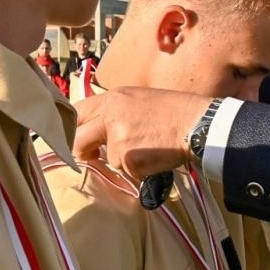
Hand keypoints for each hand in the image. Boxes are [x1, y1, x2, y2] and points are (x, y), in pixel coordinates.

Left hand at [72, 88, 210, 179]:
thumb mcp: (138, 99)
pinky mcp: (129, 159)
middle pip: (77, 139)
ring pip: (108, 159)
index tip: (72, 138)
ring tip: (148, 149)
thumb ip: (114, 112)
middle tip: (92, 155)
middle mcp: (110, 116)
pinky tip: (156, 158)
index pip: (76, 112)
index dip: (70, 128)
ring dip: (124, 161)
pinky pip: (128, 171)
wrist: (199, 123)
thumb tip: (96, 130)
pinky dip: (140, 171)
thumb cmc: (174, 111)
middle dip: (82, 151)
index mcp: (112, 98)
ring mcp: (118, 139)